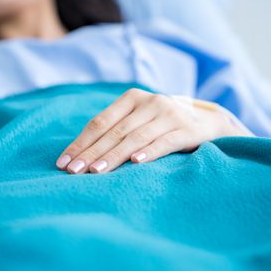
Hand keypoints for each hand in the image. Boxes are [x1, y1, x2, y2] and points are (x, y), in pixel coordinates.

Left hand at [56, 88, 250, 173]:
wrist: (207, 121)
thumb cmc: (160, 125)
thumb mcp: (137, 120)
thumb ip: (114, 130)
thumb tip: (79, 156)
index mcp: (131, 98)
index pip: (99, 122)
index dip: (81, 143)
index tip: (63, 162)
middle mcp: (149, 102)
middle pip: (113, 131)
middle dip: (90, 153)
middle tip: (72, 171)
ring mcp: (169, 114)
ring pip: (135, 137)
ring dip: (113, 156)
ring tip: (95, 172)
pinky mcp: (188, 129)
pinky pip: (165, 142)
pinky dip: (149, 152)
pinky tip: (135, 163)